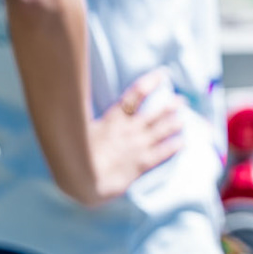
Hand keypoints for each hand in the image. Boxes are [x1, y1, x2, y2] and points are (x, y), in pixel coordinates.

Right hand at [83, 70, 181, 205]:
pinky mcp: (142, 164)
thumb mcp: (75, 129)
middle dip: (170, 105)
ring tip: (183, 118)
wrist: (81, 179)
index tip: (163, 74)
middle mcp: (129, 130)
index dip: (150, 83)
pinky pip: (163, 153)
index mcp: (112, 120)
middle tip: (181, 100)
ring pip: (162, 130)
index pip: (134, 95)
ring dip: (174, 123)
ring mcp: (138, 146)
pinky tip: (183, 142)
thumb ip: (79, 115)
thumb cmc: (72, 155)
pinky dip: (174, 146)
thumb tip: (69, 97)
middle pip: (155, 113)